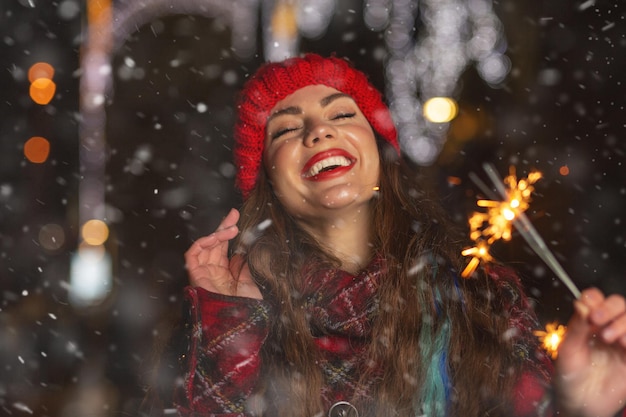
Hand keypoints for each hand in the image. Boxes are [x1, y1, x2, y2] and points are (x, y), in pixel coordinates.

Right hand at [184, 208, 261, 299]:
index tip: (237, 218)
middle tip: (233, 214)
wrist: (240, 322)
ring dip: (216, 234)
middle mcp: (213, 272)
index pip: (224, 247)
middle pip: (214, 244)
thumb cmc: (247, 307)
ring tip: (231, 228)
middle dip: (222, 227)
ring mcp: (204, 273)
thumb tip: (241, 251)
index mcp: (225, 273)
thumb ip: (243, 266)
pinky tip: (214, 237)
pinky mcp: (195, 276)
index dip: (228, 232)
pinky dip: (201, 243)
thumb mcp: (250, 281)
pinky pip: (192, 254)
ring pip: (204, 246)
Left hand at [554, 288, 625, 416]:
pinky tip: (624, 345)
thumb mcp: (568, 349)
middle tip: (598, 320)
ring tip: (609, 338)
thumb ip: (578, 327)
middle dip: (611, 308)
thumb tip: (582, 303)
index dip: (595, 299)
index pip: (596, 299)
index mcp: (588, 322)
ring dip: (623, 323)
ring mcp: (622, 341)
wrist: (580, 403)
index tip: (589, 306)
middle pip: (619, 304)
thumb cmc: (570, 375)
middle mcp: (607, 327)